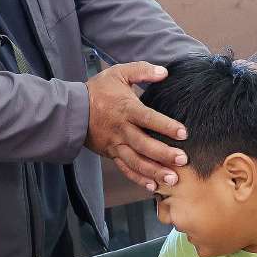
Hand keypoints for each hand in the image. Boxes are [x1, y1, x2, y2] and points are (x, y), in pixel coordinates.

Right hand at [85, 61, 188, 191]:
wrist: (72, 109)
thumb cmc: (98, 90)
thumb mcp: (119, 73)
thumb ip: (142, 70)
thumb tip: (164, 72)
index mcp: (126, 109)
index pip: (148, 119)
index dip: (166, 126)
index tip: (183, 133)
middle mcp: (121, 129)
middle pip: (144, 144)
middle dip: (164, 154)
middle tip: (182, 160)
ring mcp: (115, 144)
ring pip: (136, 161)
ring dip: (154, 171)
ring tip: (172, 179)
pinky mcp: (111, 154)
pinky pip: (125, 169)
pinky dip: (138, 179)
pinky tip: (153, 186)